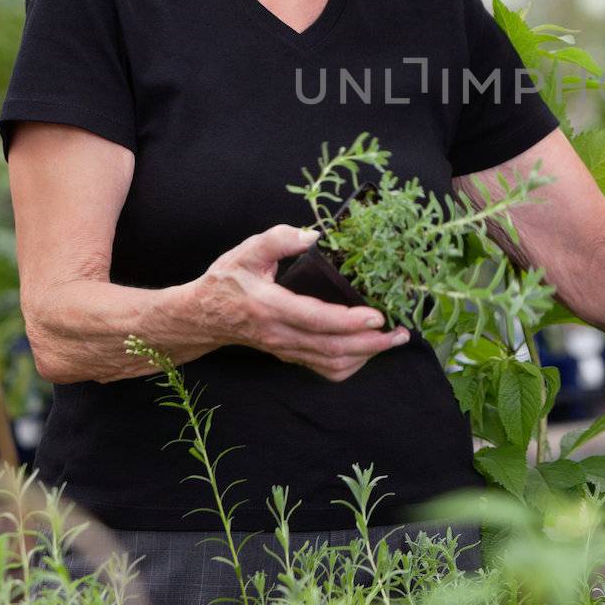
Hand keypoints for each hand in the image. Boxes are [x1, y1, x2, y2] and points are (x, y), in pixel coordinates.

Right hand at [193, 223, 408, 381]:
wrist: (203, 316)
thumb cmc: (226, 281)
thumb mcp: (245, 252)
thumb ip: (277, 240)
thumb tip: (313, 235)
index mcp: (271, 307)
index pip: (316, 320)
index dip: (349, 321)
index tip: (378, 315)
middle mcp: (281, 334)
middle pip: (332, 348)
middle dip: (372, 343)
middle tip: (401, 332)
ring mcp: (286, 349)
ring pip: (331, 363)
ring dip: (367, 355)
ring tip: (392, 340)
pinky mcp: (290, 356)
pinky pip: (324, 368)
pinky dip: (351, 364)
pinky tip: (367, 349)